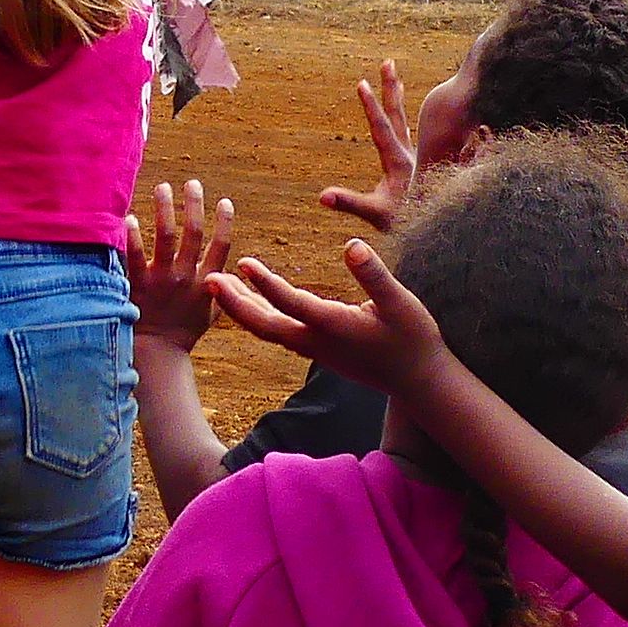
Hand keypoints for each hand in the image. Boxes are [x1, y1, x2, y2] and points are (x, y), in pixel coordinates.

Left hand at [124, 181, 233, 353]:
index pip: (221, 246)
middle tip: (192, 183)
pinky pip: (134, 255)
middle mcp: (187, 277)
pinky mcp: (138, 285)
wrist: (158, 354)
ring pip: (166, 236)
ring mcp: (162, 280)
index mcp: (208, 282)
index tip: (224, 201)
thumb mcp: (212, 312)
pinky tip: (129, 218)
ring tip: (162, 187)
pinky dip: (132, 235)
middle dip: (194, 204)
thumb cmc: (184, 332)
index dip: (224, 222)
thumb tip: (234, 270)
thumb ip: (223, 289)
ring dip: (166, 208)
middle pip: (193, 233)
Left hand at [215, 238, 450, 396]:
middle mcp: (317, 342)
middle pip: (264, 325)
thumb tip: (352, 245)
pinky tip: (253, 302)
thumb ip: (374, 275)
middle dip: (234, 303)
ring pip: (268, 330)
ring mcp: (316, 349)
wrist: (419, 381)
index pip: (291, 303)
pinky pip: (279, 333)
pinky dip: (260, 316)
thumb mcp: (401, 302)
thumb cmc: (414, 339)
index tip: (243, 262)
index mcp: (334, 326)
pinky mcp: (319, 351)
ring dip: (242, 308)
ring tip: (220, 284)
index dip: (266, 284)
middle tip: (208, 279)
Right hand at [316, 61, 418, 228]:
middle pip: (397, 115)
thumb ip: (350, 203)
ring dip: (399, 101)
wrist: (438, 231)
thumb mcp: (376, 214)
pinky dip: (420, 121)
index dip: (370, 105)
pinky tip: (417, 116)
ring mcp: (416, 159)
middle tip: (387, 62)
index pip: (380, 128)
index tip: (361, 82)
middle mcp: (409, 155)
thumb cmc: (406, 224)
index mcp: (398, 161)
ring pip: (407, 123)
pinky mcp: (419, 167)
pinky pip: (422, 137)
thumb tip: (322, 196)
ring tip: (397, 82)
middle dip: (390, 88)